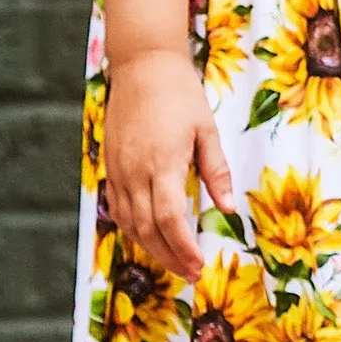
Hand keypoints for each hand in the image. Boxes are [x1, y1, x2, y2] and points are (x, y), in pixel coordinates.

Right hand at [103, 47, 234, 277]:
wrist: (142, 66)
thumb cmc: (180, 95)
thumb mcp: (207, 131)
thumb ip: (216, 172)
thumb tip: (229, 210)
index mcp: (163, 163)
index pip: (169, 219)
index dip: (182, 247)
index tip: (199, 265)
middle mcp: (135, 171)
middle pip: (147, 229)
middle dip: (169, 257)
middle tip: (192, 274)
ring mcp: (118, 170)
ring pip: (129, 223)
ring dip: (151, 248)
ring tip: (176, 264)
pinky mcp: (111, 166)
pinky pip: (118, 208)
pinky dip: (134, 229)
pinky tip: (150, 238)